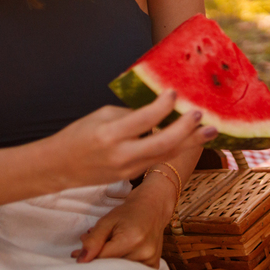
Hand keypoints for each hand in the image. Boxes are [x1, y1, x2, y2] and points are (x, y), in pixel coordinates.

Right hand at [51, 90, 214, 188]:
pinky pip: (158, 161)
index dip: (162, 106)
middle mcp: (121, 155)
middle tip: (202, 115)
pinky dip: (175, 149)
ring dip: (190, 143)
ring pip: (166, 155)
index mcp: (110, 135)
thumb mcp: (101, 117)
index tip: (175, 93)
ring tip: (210, 131)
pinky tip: (190, 140)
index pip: (143, 119)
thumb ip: (130, 115)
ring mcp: (128, 169)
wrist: (59, 167)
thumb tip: (159, 110)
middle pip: (162, 143)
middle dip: (186, 129)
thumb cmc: (79, 135)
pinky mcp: (131, 176)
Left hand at [72, 179, 174, 267]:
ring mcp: (151, 260)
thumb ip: (93, 240)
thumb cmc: (128, 213)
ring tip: (108, 248)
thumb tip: (81, 261)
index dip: (88, 257)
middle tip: (92, 249)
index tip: (77, 254)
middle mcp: (143, 252)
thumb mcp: (107, 221)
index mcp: (131, 239)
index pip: (102, 258)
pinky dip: (122, 268)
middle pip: (111, 268)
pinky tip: (119, 256)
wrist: (152, 207)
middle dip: (97, 260)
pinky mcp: (154, 264)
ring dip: (109, 264)